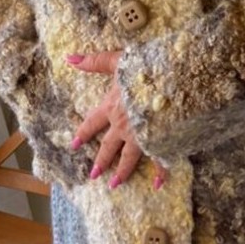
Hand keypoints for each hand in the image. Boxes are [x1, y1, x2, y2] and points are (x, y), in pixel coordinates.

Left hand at [66, 51, 165, 189]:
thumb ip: (95, 61)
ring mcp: (142, 136)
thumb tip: (70, 58)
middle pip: (108, 146)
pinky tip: (157, 185)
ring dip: (121, 172)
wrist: (175, 83)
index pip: (93, 122)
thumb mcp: (119, 61)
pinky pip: (160, 161)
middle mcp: (124, 125)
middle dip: (100, 160)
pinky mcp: (160, 141)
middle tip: (93, 175)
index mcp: (113, 106)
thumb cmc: (147, 69)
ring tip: (114, 184)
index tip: (74, 144)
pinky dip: (160, 173)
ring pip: (129, 157)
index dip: (83, 132)